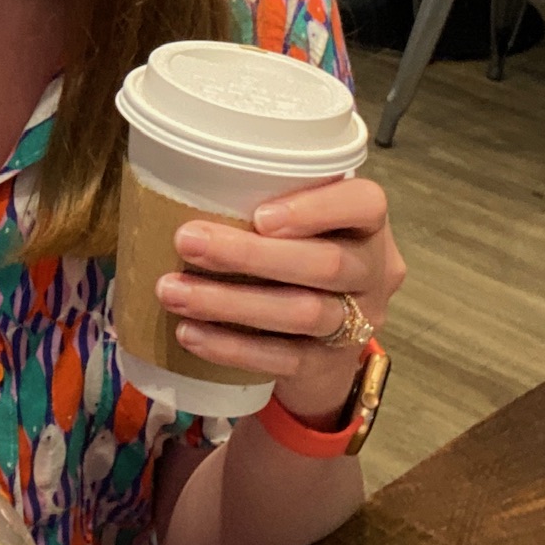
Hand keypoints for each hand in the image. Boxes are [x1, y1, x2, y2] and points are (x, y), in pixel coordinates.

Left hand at [155, 177, 405, 423]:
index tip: (258, 216)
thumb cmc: (295, 253)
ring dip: (229, 301)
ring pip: (303, 313)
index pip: (365, 204)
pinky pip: (283, 358)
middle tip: (185, 241)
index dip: (316, 209)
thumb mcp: (296, 222)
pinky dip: (232, 346)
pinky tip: (189, 332)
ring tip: (171, 290)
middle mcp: (373, 273)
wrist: (320, 342)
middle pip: (326, 264)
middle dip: (249, 254)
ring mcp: (358, 324)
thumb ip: (264, 199)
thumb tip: (180, 178)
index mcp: (367, 224)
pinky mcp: (329, 366)